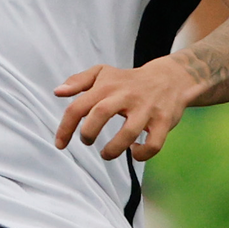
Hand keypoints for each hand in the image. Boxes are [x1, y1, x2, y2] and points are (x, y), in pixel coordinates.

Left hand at [54, 59, 201, 161]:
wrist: (170, 77)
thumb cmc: (128, 80)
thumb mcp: (102, 73)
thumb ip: (78, 81)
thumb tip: (58, 92)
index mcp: (107, 87)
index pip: (79, 106)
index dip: (65, 127)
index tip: (60, 144)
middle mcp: (125, 96)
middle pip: (101, 114)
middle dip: (88, 133)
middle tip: (87, 141)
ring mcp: (146, 109)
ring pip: (128, 132)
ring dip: (113, 149)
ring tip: (107, 153)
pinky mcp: (163, 121)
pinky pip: (154, 144)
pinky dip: (142, 154)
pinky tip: (135, 151)